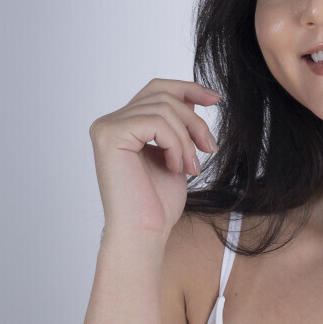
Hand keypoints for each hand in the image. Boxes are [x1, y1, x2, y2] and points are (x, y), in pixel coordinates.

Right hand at [89, 79, 221, 237]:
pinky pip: (156, 122)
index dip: (187, 88)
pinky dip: (175, 143)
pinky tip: (176, 168)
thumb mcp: (175, 156)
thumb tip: (190, 99)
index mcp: (122, 126)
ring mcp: (107, 127)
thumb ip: (177, 127)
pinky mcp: (110, 135)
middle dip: (194, 120)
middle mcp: (109, 123)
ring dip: (187, 139)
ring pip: (163, 108)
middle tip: (210, 149)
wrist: (143, 234)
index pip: (156, 91)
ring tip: (191, 168)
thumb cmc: (157, 206)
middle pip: (162, 95)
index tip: (216, 98)